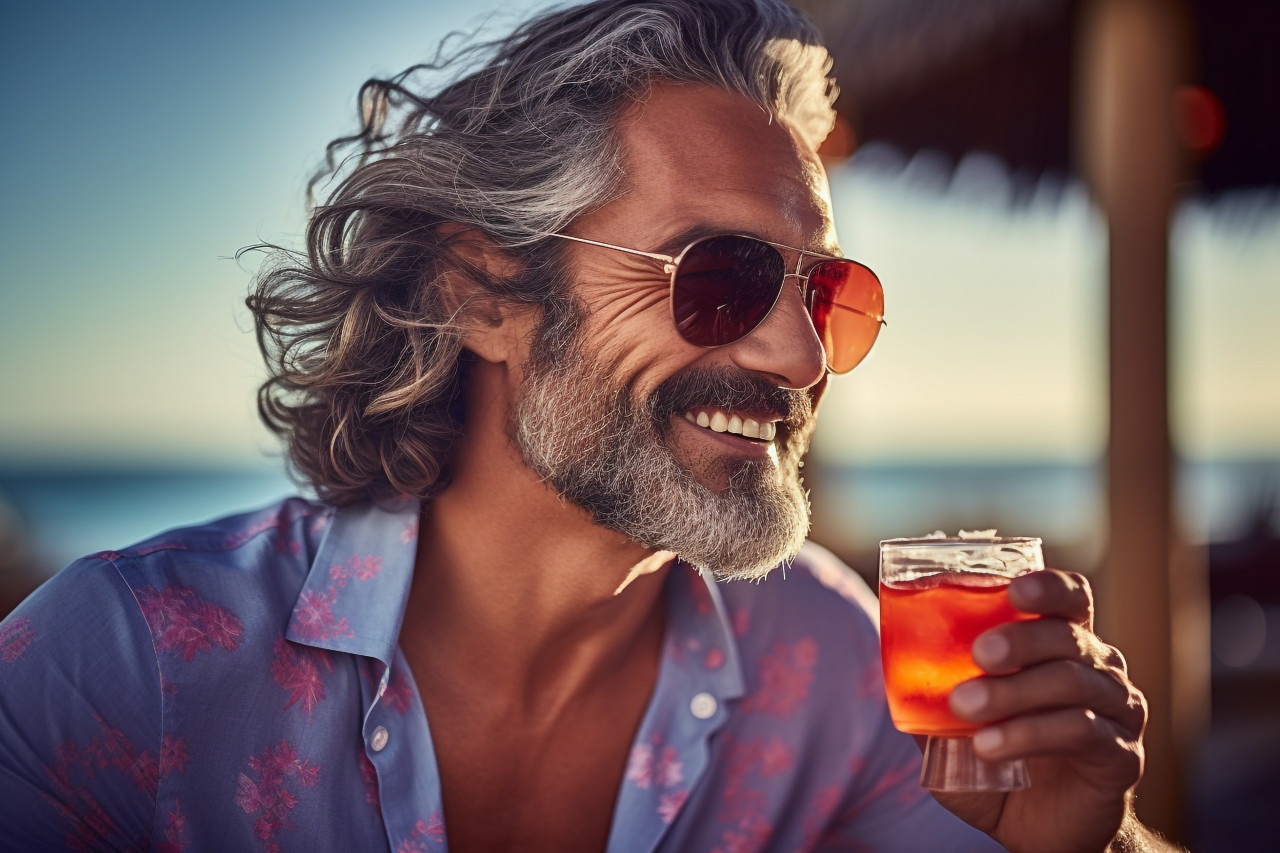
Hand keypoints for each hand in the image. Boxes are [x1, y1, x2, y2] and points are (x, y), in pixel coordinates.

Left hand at [927, 569, 1148, 852]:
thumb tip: (890, 670)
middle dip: (1020, 640)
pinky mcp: (1122, 756)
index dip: (1049, 587)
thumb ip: (929, 699)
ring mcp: (1118, 711)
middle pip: (1067, 636)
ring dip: (1014, 691)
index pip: (1071, 599)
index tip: (1014, 590)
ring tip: (965, 707)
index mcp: (1064, 647)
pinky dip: (1030, 734)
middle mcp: (1099, 670)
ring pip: (1072, 682)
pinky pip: (1082, 732)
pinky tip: (990, 747)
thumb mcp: (954, 730)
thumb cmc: (999, 764)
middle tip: (979, 653)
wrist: (1039, 832)